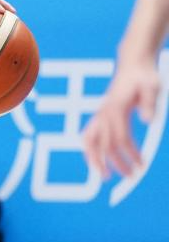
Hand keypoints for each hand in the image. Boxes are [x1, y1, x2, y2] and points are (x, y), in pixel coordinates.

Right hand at [82, 59, 160, 178]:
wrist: (133, 65)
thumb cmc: (144, 76)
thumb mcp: (152, 87)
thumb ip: (150, 103)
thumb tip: (149, 122)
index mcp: (115, 109)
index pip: (120, 138)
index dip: (130, 154)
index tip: (142, 166)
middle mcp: (104, 113)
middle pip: (104, 144)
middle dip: (115, 163)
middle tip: (130, 177)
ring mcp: (100, 114)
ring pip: (89, 140)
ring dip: (94, 159)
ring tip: (103, 175)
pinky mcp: (100, 115)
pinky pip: (89, 135)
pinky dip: (91, 149)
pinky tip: (98, 158)